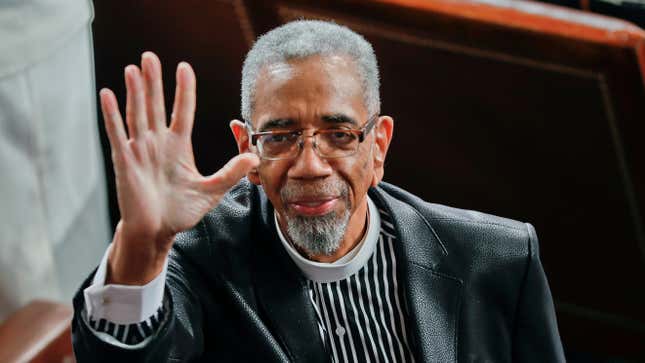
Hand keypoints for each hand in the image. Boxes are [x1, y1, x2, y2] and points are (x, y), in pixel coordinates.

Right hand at [100, 52, 258, 283]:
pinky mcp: (125, 162)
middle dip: (154, 81)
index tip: (184, 67)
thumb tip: (254, 158)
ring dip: (135, 91)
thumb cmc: (181, 212)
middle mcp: (158, 144)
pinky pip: (117, 134)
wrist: (157, 232)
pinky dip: (112, 115)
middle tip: (150, 56)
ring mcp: (140, 151)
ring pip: (137, 114)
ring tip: (133, 68)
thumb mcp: (211, 190)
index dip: (183, 90)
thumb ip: (231, 173)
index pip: (182, 112)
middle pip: (156, 106)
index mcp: (178, 147)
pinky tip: (108, 94)